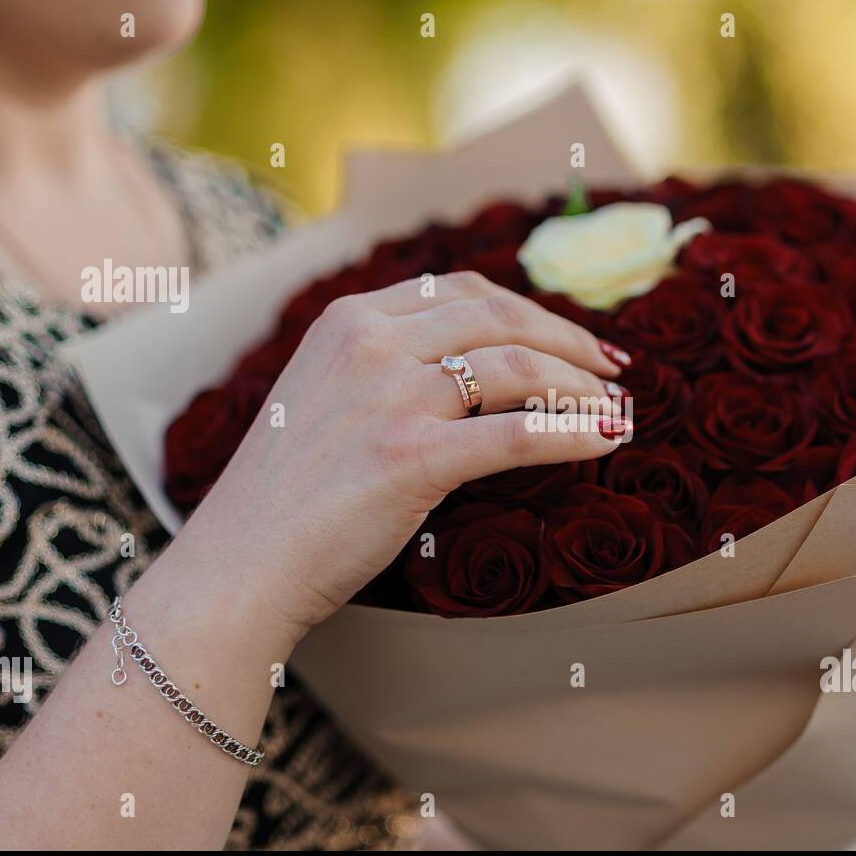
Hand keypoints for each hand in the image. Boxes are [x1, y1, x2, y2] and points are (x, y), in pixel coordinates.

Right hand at [165, 272, 631, 638]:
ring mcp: (389, 396)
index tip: (568, 337)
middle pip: (500, 317)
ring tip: (616, 408)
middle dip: (570, 340)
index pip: (460, 291)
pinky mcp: (410, 455)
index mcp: (347, 319)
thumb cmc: (285, 498)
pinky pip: (519, 434)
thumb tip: (474, 371)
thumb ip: (384, 369)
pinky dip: (575, 434)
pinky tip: (608, 440)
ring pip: (519, 368)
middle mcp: (369, 342)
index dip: (528, 309)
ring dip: (582, 387)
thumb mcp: (325, 400)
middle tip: (614, 367)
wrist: (238, 564)